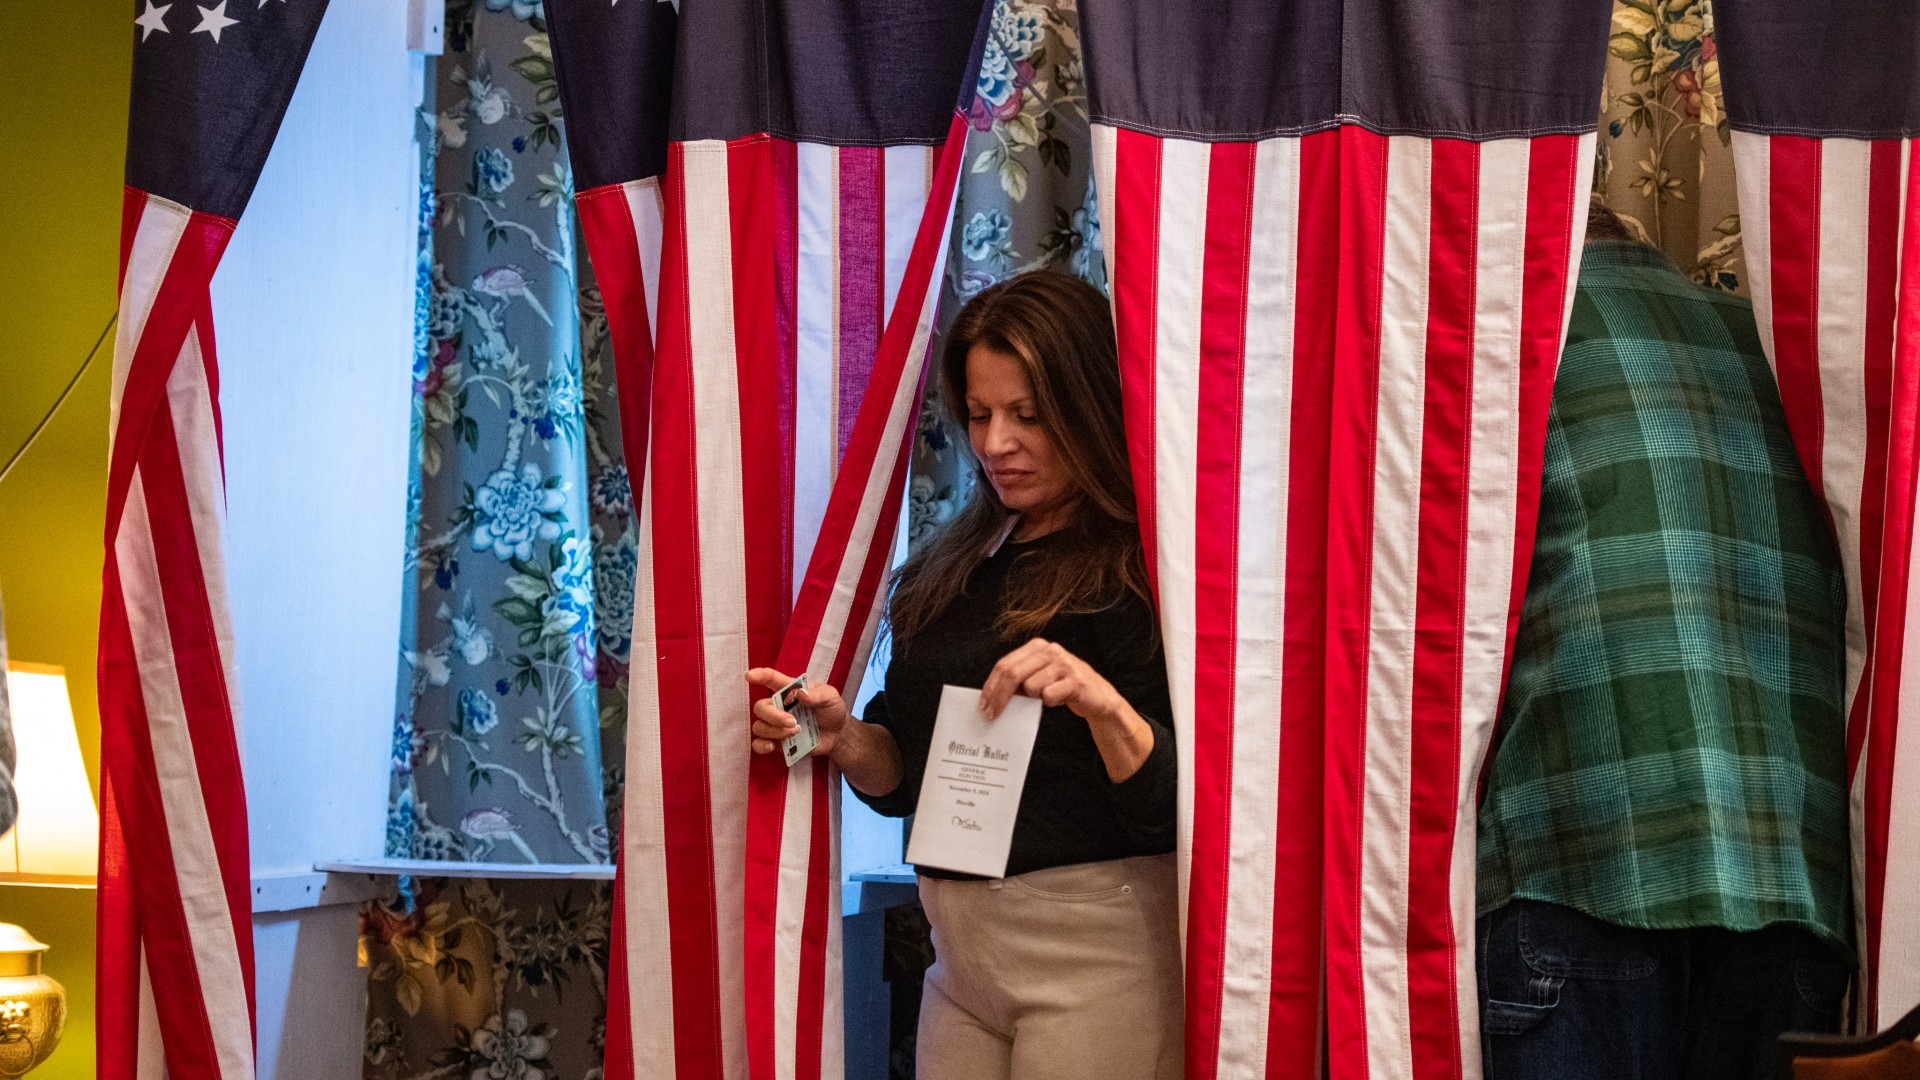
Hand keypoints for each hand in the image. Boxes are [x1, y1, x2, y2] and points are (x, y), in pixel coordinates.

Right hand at [744, 668, 850, 757]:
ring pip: (759, 726)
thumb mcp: (831, 697)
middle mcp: (779, 706)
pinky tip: (772, 746)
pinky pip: (758, 744)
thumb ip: (818, 694)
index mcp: (790, 690)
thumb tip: (801, 694)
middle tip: (793, 722)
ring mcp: (776, 725)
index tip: (749, 676)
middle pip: (760, 707)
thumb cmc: (831, 709)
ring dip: (774, 731)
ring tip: (795, 732)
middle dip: (774, 716)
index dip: (759, 675)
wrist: (838, 734)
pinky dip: (761, 745)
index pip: (771, 679)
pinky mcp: (777, 742)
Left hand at [979, 638, 1125, 725]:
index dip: (991, 686)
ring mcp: (1064, 664)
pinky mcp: (1076, 680)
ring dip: (1035, 698)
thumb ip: (1019, 679)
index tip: (983, 704)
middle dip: (999, 697)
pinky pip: (1049, 696)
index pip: (1005, 664)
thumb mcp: (1039, 677)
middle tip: (991, 715)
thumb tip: (991, 696)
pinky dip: (1050, 702)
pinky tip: (1060, 698)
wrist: (1098, 696)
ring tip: (1047, 695)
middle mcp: (1051, 650)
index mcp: (1038, 646)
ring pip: (1031, 687)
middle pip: (1013, 674)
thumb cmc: (1063, 686)